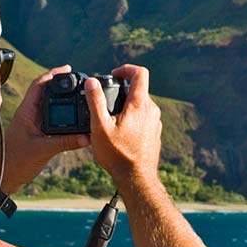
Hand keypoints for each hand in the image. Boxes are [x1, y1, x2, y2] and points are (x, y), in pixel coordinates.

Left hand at [0, 65, 91, 190]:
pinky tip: (73, 118)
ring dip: (62, 99)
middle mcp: (29, 115)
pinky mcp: (37, 133)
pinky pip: (52, 119)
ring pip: (49, 105)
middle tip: (78, 81)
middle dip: (61, 84)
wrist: (5, 178)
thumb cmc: (15, 162)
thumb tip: (86, 137)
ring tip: (79, 96)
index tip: (67, 69)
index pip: (39, 85)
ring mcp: (33, 124)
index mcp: (27, 112)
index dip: (53, 74)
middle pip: (46, 92)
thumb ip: (65, 142)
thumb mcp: (42, 150)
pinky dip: (63, 115)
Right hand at [85, 64, 161, 185]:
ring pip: (141, 105)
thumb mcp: (100, 127)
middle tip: (106, 100)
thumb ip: (95, 101)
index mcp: (140, 104)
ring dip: (126, 105)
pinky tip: (120, 132)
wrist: (136, 178)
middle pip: (138, 90)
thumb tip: (91, 82)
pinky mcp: (154, 133)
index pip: (140, 73)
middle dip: (122, 90)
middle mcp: (152, 110)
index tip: (114, 74)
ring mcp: (155, 122)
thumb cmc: (118, 154)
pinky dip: (132, 118)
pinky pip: (143, 118)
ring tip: (111, 118)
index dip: (126, 69)